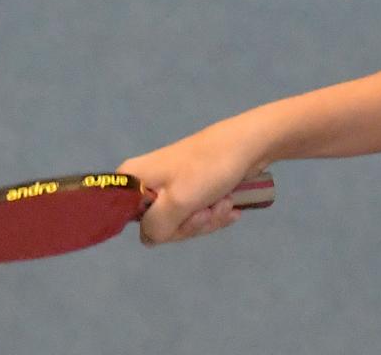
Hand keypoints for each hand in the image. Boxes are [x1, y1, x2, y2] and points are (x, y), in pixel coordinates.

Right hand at [118, 122, 267, 246]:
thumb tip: (151, 237)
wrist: (250, 143)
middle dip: (190, 224)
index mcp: (134, 179)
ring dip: (208, 218)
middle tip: (208, 211)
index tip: (177, 219)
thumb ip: (156, 227)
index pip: (129, 221)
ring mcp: (173, 185)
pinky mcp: (194, 187)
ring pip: (183, 221)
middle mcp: (148, 182)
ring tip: (225, 203)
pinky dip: (215, 213)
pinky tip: (232, 206)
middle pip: (161, 225)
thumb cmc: (209, 168)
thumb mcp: (177, 202)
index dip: (156, 227)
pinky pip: (198, 213)